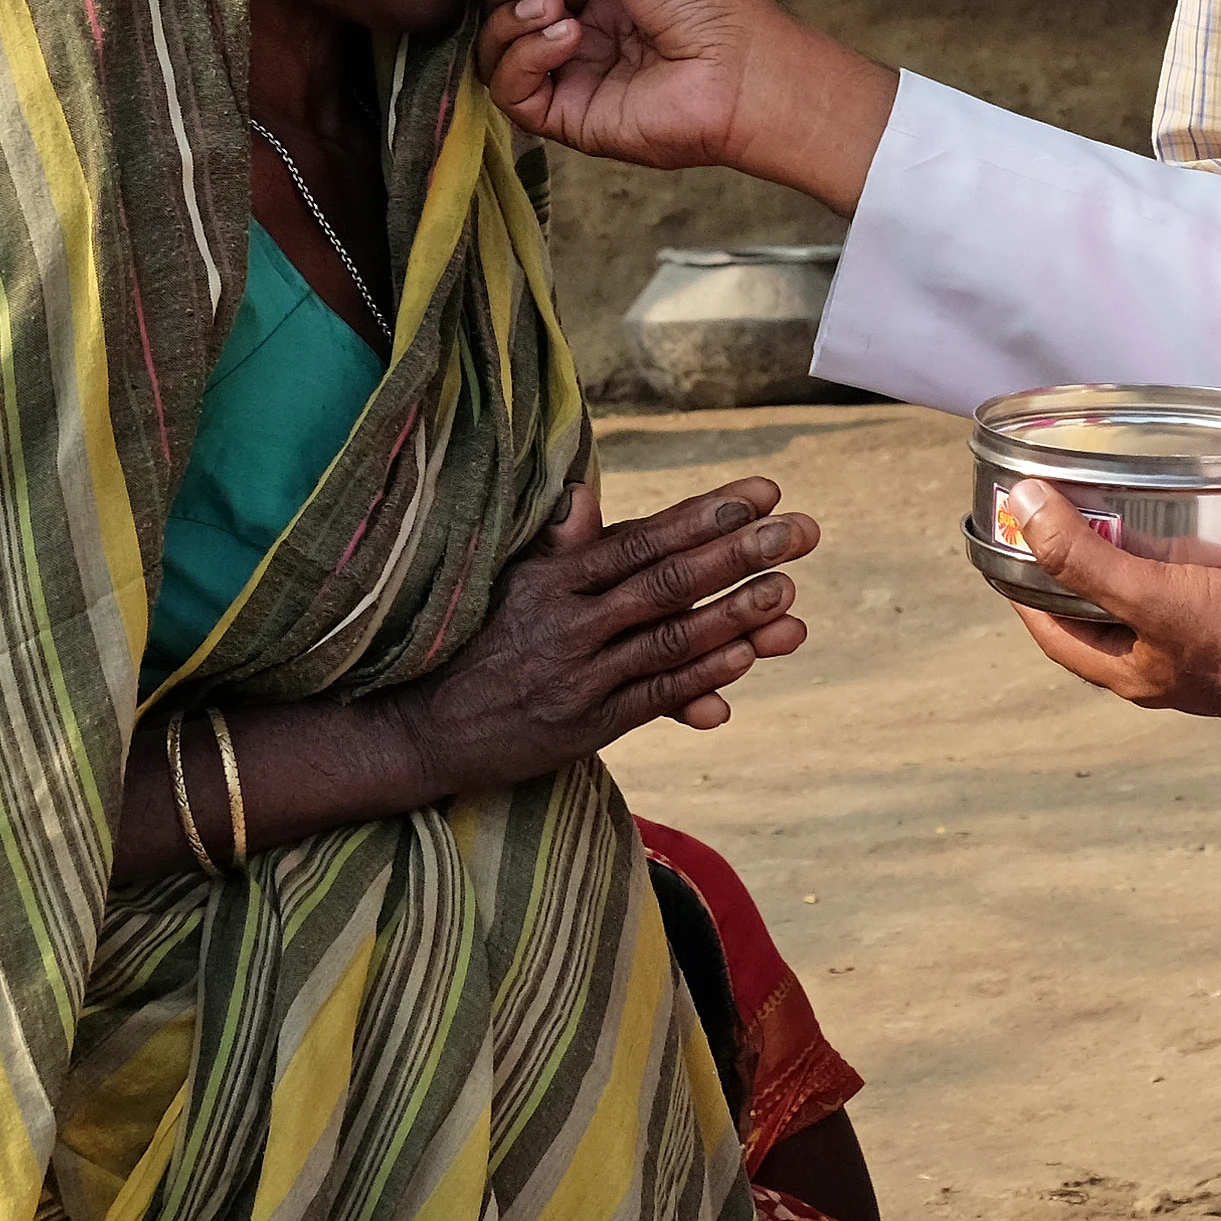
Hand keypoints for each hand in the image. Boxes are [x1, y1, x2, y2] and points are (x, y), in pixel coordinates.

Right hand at [391, 478, 819, 793]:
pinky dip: (699, 676)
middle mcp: (568, 623)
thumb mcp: (504, 585)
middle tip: (801, 530)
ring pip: (668, 640)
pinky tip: (743, 657)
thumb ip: (556, 545)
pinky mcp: (584, 728)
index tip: (762, 491)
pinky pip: (651, 698)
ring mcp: (578, 677)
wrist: (419, 730)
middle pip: (666, 582)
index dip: (706, 514)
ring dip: (734, 615)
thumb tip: (581, 491)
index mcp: (552, 580)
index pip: (642, 539)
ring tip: (789, 590)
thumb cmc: (471, 646)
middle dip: (739, 553)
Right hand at [482, 0, 900, 209]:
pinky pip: (512, 93)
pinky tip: (566, 38)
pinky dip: (525, 58)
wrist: (743, 73)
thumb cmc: (709, 9)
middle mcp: (579, 36)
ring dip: (512, 20)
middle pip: (502, 9)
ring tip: (555, 7)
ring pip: (495, 52)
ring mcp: (571, 79)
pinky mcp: (568, 118)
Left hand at [996, 477, 1220, 721]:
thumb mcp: (1151, 596)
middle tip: (1072, 503)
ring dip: (1148, 549)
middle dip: (1086, 560)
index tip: (1012, 535)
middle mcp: (1164, 660)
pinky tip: (1208, 510)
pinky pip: (1215, 577)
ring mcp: (1211, 640)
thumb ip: (1084, 558)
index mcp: (1129, 670)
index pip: (1053, 629)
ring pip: (1161, 589)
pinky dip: (1204, 546)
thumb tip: (1022, 507)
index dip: (1024, 587)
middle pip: (1105, 608)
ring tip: (1135, 496)